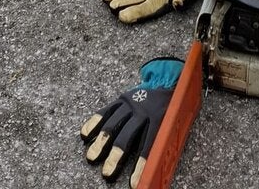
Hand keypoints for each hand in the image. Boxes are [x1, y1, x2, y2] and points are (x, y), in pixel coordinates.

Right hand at [81, 57, 183, 185]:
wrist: (167, 80)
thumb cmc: (171, 109)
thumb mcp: (173, 124)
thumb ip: (162, 142)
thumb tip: (157, 170)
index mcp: (158, 117)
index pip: (148, 144)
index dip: (141, 164)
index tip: (133, 183)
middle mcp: (142, 110)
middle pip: (127, 135)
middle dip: (116, 156)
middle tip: (107, 172)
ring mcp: (130, 103)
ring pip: (113, 123)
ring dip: (101, 142)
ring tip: (92, 157)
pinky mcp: (121, 99)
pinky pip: (105, 111)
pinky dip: (94, 122)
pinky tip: (85, 135)